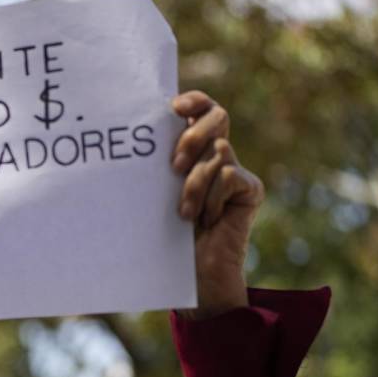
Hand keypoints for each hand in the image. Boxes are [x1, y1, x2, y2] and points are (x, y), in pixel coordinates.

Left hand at [171, 91, 264, 319]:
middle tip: (174, 165)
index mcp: (193, 151)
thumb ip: (154, 167)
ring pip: (218, 152)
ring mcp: (235, 172)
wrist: (192, 276)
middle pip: (217, 116)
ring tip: (184, 214)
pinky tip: (205, 221)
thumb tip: (128, 137)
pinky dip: (211, 198)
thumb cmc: (164, 236)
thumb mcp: (155, 195)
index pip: (201, 110)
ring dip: (194, 184)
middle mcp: (216, 156)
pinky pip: (228, 177)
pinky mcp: (249, 190)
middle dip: (193, 135)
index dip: (194, 100)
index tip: (173, 106)